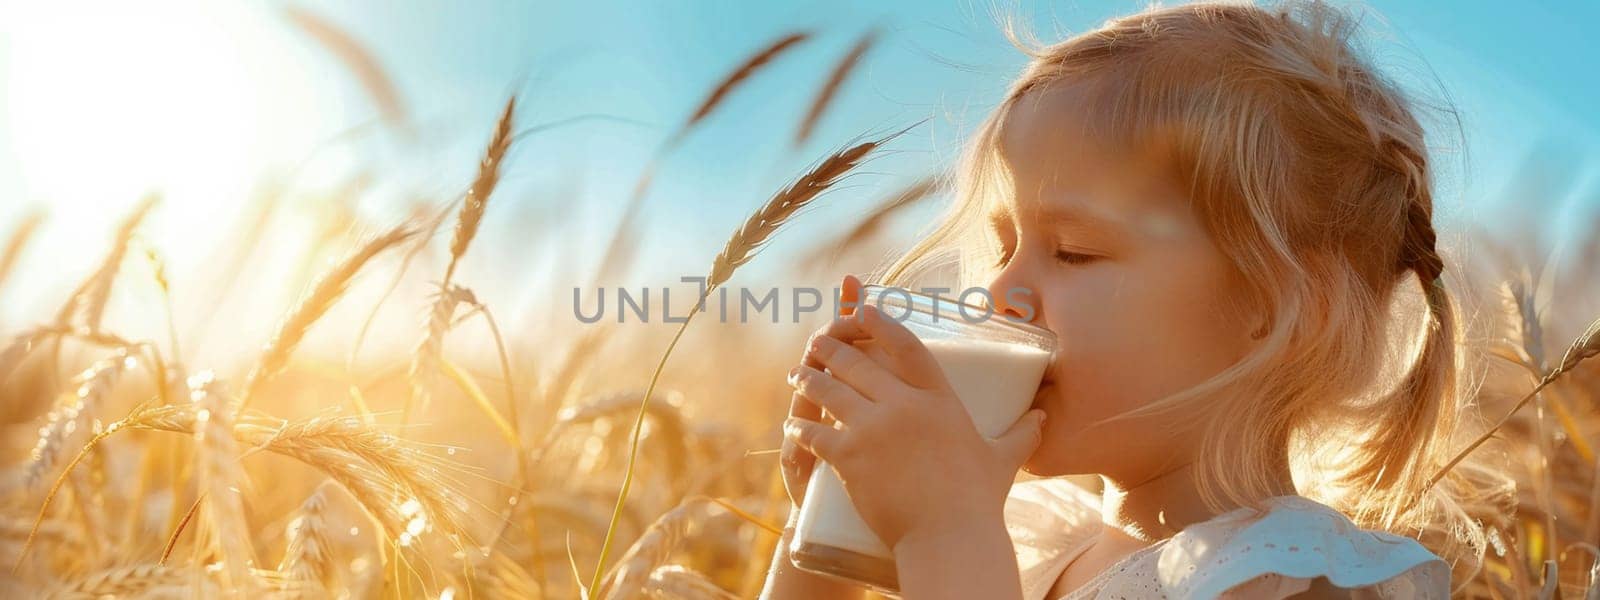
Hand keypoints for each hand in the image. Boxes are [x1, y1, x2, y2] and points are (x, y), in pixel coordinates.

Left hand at [782, 275, 1045, 550]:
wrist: (949, 536)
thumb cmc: (978, 500)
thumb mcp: (1002, 459)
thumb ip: (1022, 434)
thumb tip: (1043, 418)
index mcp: (938, 399)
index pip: (905, 345)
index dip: (879, 321)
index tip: (860, 308)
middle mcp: (903, 405)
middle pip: (856, 362)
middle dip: (830, 348)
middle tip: (816, 344)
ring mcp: (873, 428)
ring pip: (829, 390)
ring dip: (808, 379)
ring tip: (798, 375)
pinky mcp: (850, 456)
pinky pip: (815, 432)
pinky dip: (800, 427)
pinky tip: (793, 425)